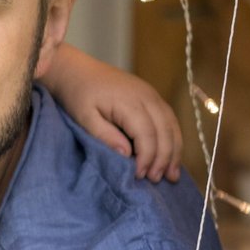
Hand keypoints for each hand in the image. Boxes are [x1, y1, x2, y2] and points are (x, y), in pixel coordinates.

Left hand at [44, 46, 181, 181]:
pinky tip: (171, 155)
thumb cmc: (77, 94)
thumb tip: (127, 155)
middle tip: (156, 180)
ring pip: (172, 126)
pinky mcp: (152, 95)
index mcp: (129, 102)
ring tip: (171, 175)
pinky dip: (172, 138)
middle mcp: (147, 96)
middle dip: (163, 159)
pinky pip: (169, 119)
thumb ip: (105, 135)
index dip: (147, 157)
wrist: (76, 69)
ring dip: (174, 151)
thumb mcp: (84, 117)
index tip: (140, 176)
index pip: (147, 134)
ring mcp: (152, 94)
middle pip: (165, 131)